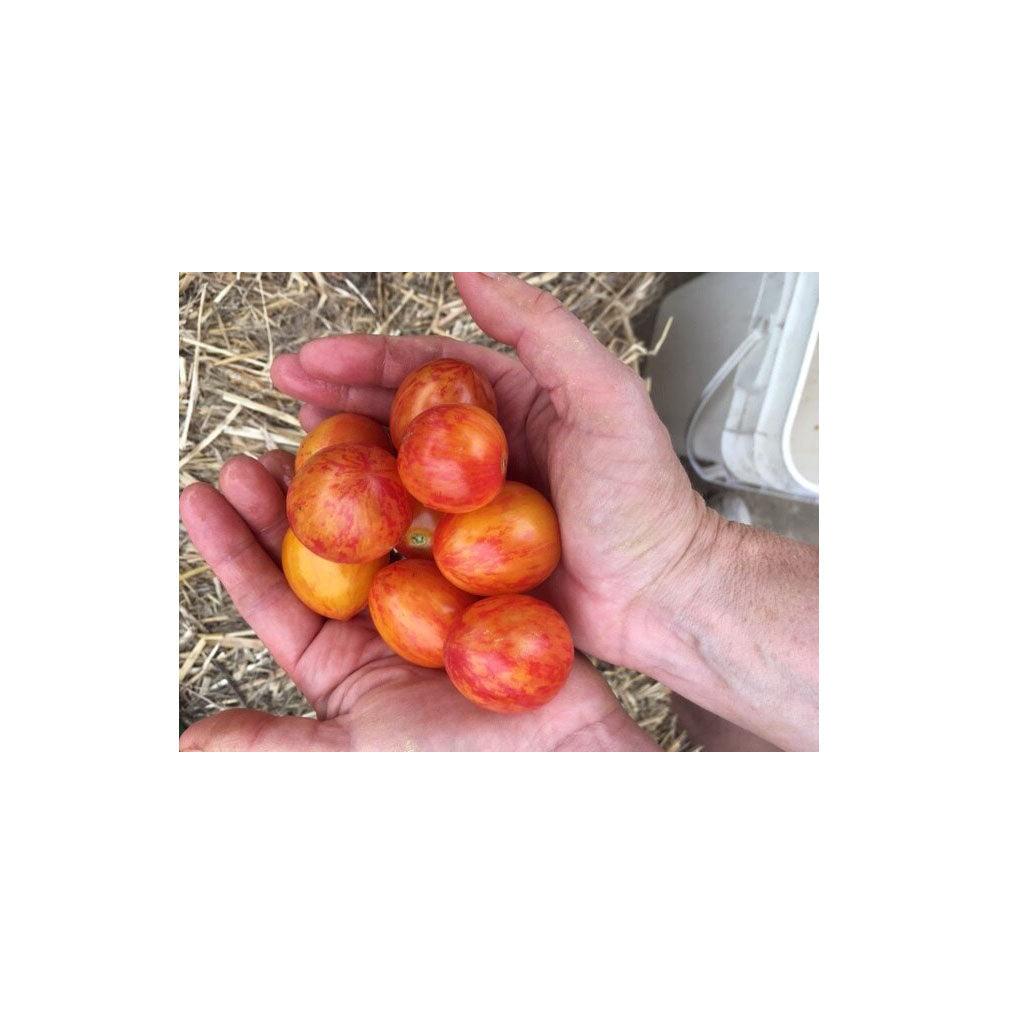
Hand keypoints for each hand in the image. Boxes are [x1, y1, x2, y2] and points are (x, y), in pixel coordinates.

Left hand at [179, 449, 654, 750]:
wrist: (562, 765)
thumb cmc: (457, 771)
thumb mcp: (353, 757)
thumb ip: (274, 745)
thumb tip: (190, 740)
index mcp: (340, 665)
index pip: (272, 597)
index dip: (233, 546)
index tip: (198, 495)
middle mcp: (381, 629)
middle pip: (319, 554)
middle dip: (281, 503)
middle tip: (251, 455)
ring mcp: (433, 604)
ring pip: (379, 532)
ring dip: (346, 486)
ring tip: (312, 437)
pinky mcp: (482, 585)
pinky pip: (444, 529)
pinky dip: (421, 491)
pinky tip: (400, 450)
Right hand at [270, 273, 706, 671]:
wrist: (661, 596)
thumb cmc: (644, 500)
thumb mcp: (603, 396)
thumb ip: (542, 330)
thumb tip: (472, 271)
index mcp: (514, 404)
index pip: (426, 370)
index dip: (365, 358)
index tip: (312, 357)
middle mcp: (486, 452)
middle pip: (397, 414)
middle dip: (338, 395)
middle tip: (285, 387)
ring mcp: (473, 506)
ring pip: (394, 472)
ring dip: (342, 456)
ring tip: (292, 444)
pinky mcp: (467, 558)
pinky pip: (406, 533)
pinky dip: (366, 522)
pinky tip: (331, 519)